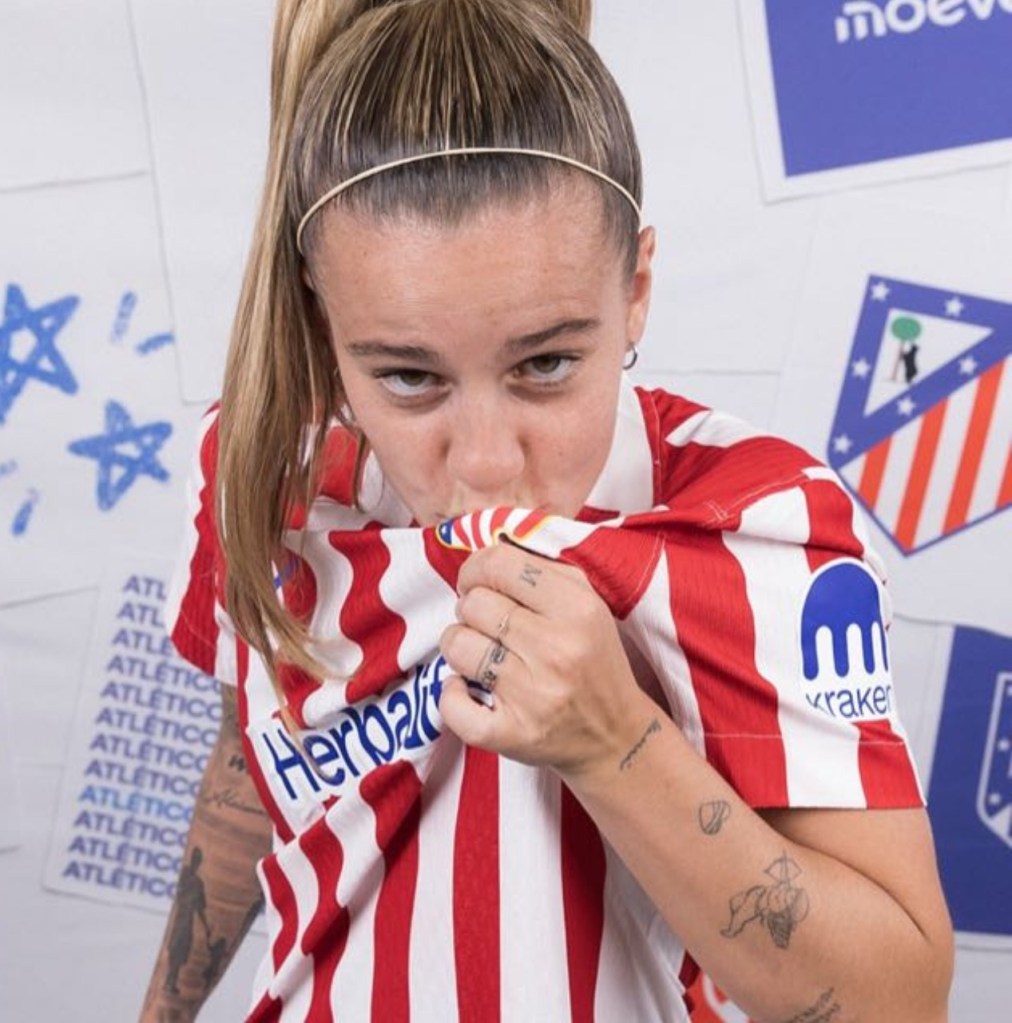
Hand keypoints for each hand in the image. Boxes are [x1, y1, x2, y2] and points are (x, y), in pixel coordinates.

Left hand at [438, 543, 652, 779]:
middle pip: (473, 604)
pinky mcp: (513, 735)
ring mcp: (534, 696)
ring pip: (458, 646)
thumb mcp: (586, 603)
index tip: (477, 581)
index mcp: (577, 608)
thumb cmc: (592, 659)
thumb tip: (487, 546)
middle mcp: (557, 650)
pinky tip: (467, 688)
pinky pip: (453, 706)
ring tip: (479, 652)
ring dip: (458, 645)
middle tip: (484, 623)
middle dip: (469, 608)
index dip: (476, 568)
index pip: (500, 564)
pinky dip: (451, 695)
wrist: (615, 735)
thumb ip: (541, 569)